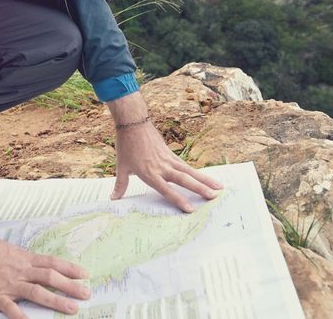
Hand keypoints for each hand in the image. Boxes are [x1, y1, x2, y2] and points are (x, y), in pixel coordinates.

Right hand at [0, 207, 89, 317]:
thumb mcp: (10, 251)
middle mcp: (20, 271)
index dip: (70, 269)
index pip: (52, 264)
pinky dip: (21, 316)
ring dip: (56, 301)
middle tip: (87, 294)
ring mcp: (8, 283)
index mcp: (24, 259)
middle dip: (70, 286)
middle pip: (50, 278)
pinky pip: (10, 307)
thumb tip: (41, 267)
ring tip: (72, 309)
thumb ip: (25, 261)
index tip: (85, 274)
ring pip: (36, 292)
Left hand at [107, 93, 222, 210]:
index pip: (166, 189)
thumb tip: (113, 198)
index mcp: (149, 173)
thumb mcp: (121, 166)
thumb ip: (120, 184)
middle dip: (200, 189)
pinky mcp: (171, 154)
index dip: (178, 199)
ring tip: (219, 188)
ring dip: (204, 180)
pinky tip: (207, 178)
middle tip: (214, 197)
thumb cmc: (126, 145)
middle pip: (184, 180)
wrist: (133, 123)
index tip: (191, 209)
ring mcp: (168, 159)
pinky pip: (186, 166)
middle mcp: (162, 167)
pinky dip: (197, 173)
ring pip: (190, 172)